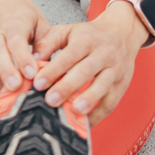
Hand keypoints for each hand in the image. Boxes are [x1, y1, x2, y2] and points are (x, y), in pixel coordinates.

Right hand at [0, 0, 50, 97]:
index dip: (23, 60)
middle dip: (7, 76)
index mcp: (13, 23)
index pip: (16, 43)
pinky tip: (3, 91)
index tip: (32, 74)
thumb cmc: (22, 14)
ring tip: (15, 94)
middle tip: (19, 89)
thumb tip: (47, 68)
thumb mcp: (40, 23)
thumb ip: (44, 44)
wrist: (0, 0)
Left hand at [32, 1, 149, 125]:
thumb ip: (48, 43)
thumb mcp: (67, 31)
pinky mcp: (122, 84)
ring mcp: (115, 70)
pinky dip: (98, 115)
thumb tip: (33, 60)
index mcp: (87, 40)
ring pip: (102, 86)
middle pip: (86, 71)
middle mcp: (103, 54)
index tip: (38, 84)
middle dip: (67, 87)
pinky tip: (85, 123)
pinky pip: (111, 102)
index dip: (53, 70)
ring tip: (74, 112)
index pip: (69, 55)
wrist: (122, 32)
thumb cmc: (89, 35)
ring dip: (88, 100)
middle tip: (50, 101)